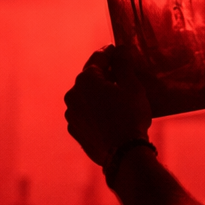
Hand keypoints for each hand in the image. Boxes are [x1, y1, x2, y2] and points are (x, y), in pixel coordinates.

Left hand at [64, 46, 152, 166]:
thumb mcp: (132, 86)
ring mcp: (72, 114)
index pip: (99, 58)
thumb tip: (119, 49)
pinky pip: (86, 114)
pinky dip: (95, 111)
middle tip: (122, 76)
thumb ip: (123, 64)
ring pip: (87, 97)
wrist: (124, 155)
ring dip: (99, 94)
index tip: (119, 51)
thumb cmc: (130, 117)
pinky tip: (110, 116)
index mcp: (86, 79)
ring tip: (117, 99)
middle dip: (105, 75)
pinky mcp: (75, 131)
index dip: (111, 53)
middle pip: (90, 78)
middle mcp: (73, 94)